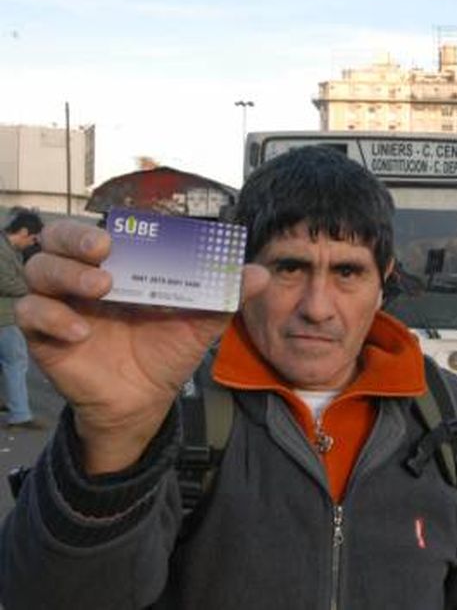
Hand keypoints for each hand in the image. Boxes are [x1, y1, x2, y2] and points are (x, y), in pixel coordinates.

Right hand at [15, 220, 268, 472]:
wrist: (145, 401)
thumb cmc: (166, 351)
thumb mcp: (199, 324)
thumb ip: (225, 296)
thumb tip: (258, 273)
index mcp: (120, 265)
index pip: (102, 229)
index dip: (108, 222)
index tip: (128, 228)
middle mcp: (83, 277)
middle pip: (58, 238)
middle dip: (76, 236)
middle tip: (104, 247)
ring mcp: (61, 303)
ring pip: (40, 269)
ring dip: (67, 272)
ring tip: (102, 288)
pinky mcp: (45, 335)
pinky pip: (30, 314)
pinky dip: (51, 316)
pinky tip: (81, 331)